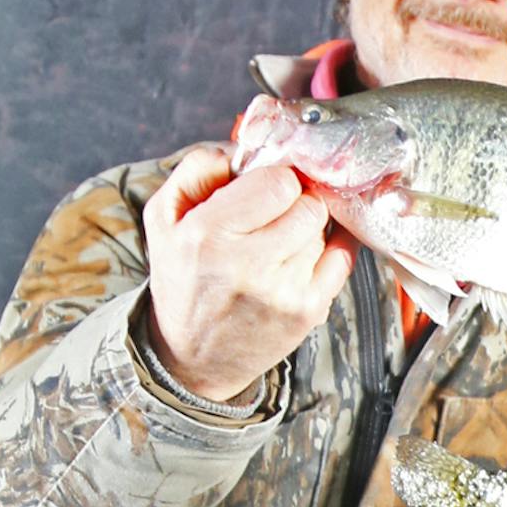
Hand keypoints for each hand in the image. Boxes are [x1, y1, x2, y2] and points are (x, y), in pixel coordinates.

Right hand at [142, 145, 360, 401]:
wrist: (193, 358)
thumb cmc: (182, 281)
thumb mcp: (164, 219)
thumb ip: (195, 170)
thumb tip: (239, 148)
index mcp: (209, 234)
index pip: (279, 181)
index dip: (275, 179)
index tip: (264, 189)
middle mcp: (249, 265)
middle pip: (308, 203)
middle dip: (294, 201)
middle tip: (274, 214)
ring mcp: (285, 292)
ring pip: (322, 229)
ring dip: (305, 229)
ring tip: (278, 243)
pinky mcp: (308, 312)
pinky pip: (343, 258)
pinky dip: (331, 247)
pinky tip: (305, 252)